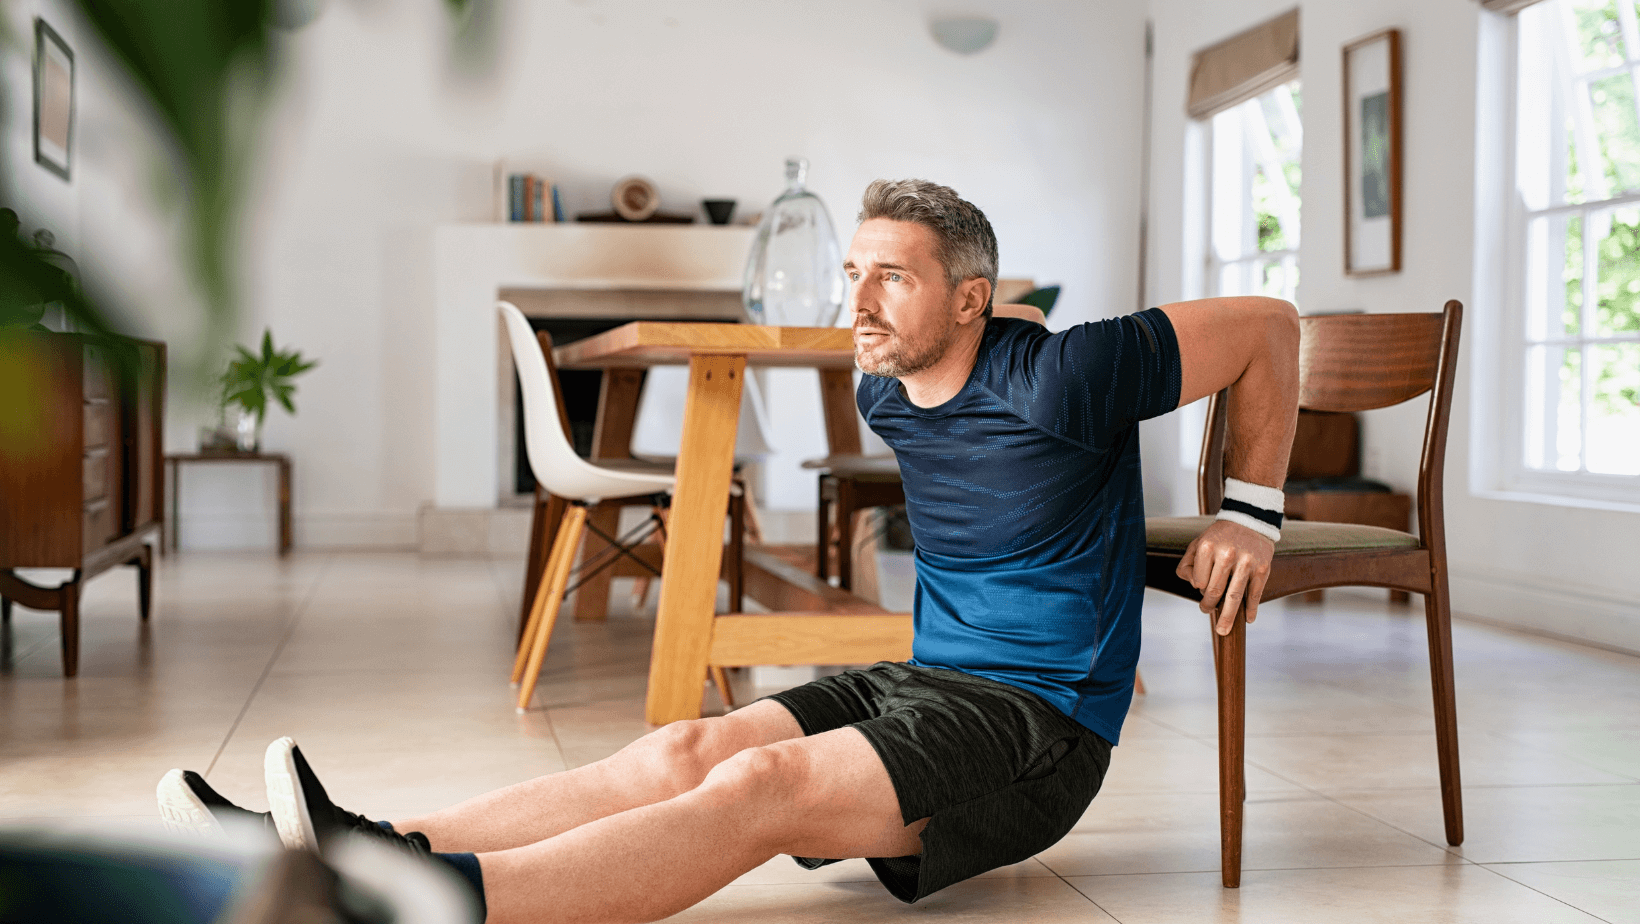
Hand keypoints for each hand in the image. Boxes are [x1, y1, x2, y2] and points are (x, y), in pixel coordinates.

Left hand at [1176, 520, 1274, 635]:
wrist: (1249, 520)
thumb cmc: (1220, 537)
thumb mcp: (1198, 544)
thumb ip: (1188, 565)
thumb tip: (1193, 586)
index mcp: (1208, 547)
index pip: (1198, 580)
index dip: (1198, 588)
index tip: (1200, 588)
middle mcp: (1227, 554)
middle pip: (1214, 591)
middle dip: (1208, 605)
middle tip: (1206, 610)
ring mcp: (1247, 562)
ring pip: (1234, 597)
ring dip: (1228, 617)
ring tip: (1223, 630)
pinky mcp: (1262, 569)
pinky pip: (1255, 594)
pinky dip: (1251, 609)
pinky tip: (1248, 619)